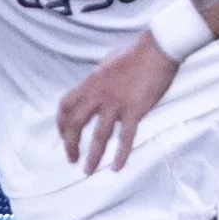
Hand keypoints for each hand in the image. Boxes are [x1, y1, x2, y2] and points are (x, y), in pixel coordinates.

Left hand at [58, 32, 179, 172]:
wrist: (157, 48)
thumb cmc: (136, 53)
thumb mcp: (108, 64)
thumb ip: (100, 80)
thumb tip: (96, 87)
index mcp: (90, 83)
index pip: (65, 106)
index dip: (61, 123)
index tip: (64, 135)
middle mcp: (98, 95)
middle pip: (75, 125)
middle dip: (70, 145)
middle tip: (72, 159)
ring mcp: (116, 104)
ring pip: (98, 136)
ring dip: (92, 156)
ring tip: (87, 171)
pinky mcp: (135, 111)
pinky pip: (125, 138)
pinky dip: (121, 155)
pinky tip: (116, 167)